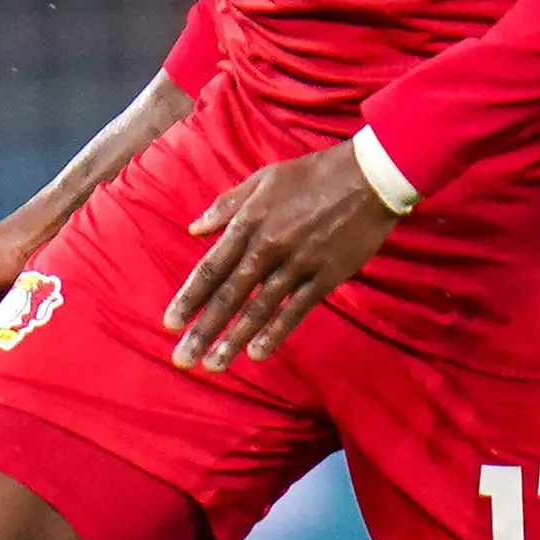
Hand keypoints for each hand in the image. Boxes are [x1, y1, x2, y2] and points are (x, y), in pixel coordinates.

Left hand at [165, 143, 401, 370]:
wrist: (370, 176)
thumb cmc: (312, 174)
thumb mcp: (262, 179)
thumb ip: (226, 206)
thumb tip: (194, 229)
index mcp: (248, 223)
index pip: (210, 269)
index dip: (189, 299)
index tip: (170, 324)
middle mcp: (267, 248)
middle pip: (229, 296)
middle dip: (204, 330)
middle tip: (183, 360)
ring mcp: (297, 264)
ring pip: (259, 309)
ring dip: (234, 340)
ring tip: (214, 365)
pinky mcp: (326, 276)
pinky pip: (296, 310)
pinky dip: (276, 333)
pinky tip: (257, 353)